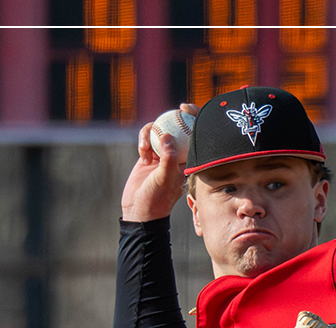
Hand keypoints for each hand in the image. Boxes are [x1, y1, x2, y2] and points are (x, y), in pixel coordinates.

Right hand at [121, 104, 196, 221]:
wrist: (139, 210)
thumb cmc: (156, 198)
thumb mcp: (164, 179)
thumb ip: (168, 158)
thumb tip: (167, 136)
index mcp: (189, 161)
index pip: (197, 135)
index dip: (197, 118)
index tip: (190, 109)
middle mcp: (178, 156)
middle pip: (181, 128)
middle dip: (179, 115)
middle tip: (177, 108)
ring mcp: (163, 154)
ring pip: (162, 130)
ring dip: (153, 132)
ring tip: (145, 147)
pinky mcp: (149, 155)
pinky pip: (148, 137)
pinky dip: (144, 139)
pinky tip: (142, 152)